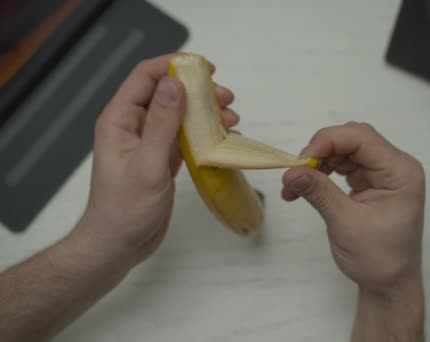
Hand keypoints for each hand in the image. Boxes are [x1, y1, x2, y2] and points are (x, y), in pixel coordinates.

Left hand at [73, 54, 239, 268]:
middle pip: (167, 93)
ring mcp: (149, 143)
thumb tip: (175, 84)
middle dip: (198, 91)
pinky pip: (185, 137)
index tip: (206, 69)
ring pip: (180, 115)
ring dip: (206, 113)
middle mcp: (133, 126)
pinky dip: (205, 134)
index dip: (174, 66)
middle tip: (226, 97)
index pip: (146, 78)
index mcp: (120, 120)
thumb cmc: (126, 209)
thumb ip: (162, 123)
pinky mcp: (162, 159)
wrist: (119, 245)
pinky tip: (225, 138)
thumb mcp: (147, 164)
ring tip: (232, 118)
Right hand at [282, 122, 424, 296]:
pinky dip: (323, 172)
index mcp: (401, 172)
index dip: (329, 141)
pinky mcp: (370, 182)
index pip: (363, 138)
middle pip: (353, 140)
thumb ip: (319, 192)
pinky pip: (344, 165)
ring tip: (295, 184)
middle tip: (296, 172)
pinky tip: (305, 186)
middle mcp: (395, 167)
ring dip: (318, 162)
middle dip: (321, 151)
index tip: (301, 160)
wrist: (389, 284)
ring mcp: (383, 174)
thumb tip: (291, 171)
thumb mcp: (346, 224)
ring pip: (345, 150)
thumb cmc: (378, 259)